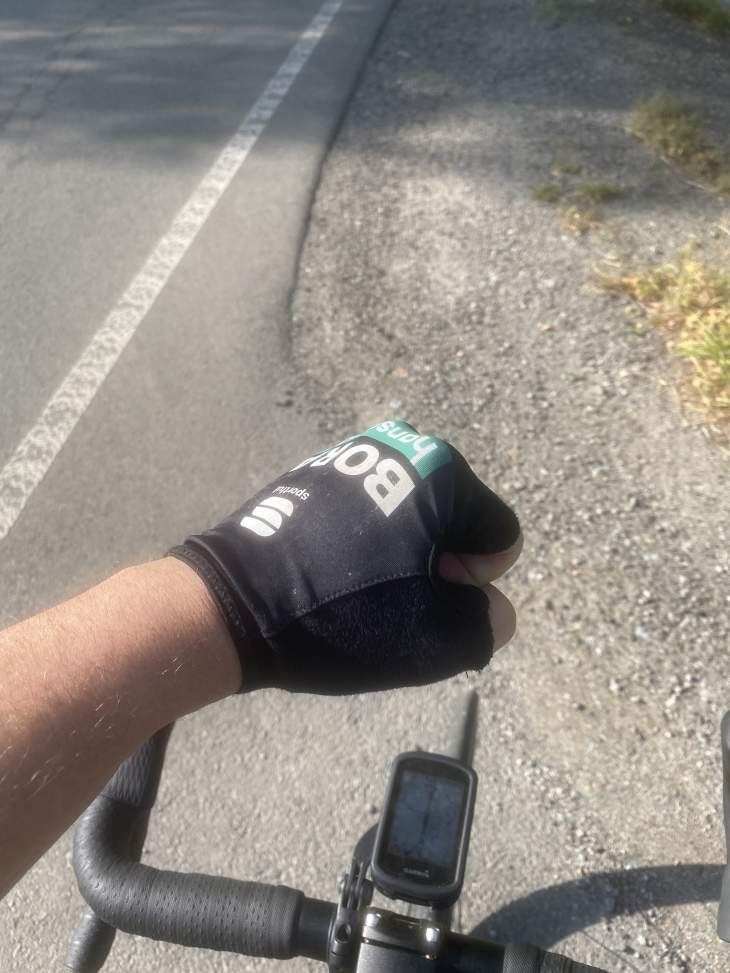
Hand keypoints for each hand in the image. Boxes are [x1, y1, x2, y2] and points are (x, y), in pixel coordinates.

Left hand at [170, 420, 520, 693]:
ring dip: (404, 554)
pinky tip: (334, 573)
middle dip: (441, 563)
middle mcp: (406, 448)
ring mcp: (356, 453)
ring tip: (361, 590)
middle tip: (397, 600)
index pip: (501, 536)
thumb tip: (486, 604)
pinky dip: (367, 540)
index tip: (431, 599)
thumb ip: (489, 622)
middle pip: (457, 521)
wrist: (236, 603)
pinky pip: (369, 509)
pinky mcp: (318, 471)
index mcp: (445, 475)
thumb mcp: (438, 640)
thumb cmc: (345, 619)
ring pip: (412, 516)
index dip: (478, 581)